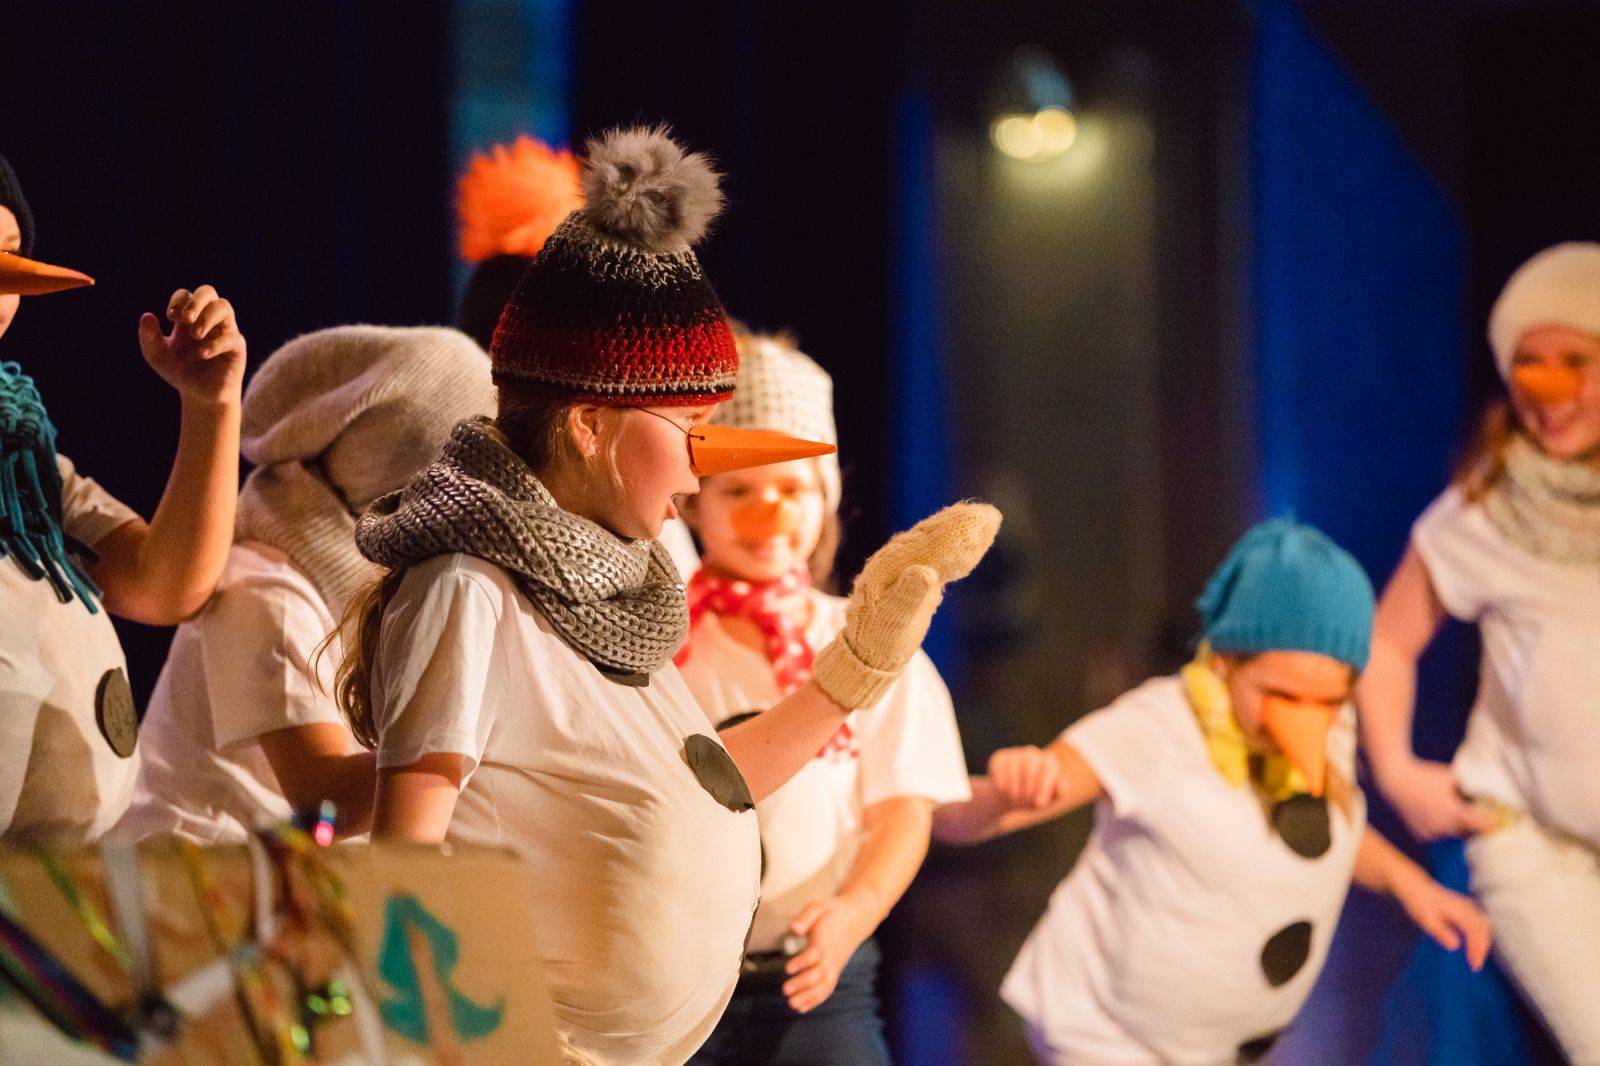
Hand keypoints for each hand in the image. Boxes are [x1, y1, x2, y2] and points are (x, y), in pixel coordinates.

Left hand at [137, 285, 245, 406]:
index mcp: (189, 317)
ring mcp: (224, 331)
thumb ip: (149, 337)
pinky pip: (231, 337)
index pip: (186, 295)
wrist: (199, 395)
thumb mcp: (157, 356)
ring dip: (207, 317)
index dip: (179, 302)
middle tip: (185, 319)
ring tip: (195, 335)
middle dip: (196, 301)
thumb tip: (147, 316)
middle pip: (208, 291)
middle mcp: (208, 319)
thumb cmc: (180, 372)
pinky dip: (215, 344)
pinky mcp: (236, 347)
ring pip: (223, 307)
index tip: (171, 317)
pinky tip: (202, 355)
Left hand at [782, 891, 878, 1012]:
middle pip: (819, 974)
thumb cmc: (831, 911)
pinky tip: (801, 1007)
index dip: (801, 963)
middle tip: (785, 990)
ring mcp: (834, 966)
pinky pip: (827, 988)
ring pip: (824, 986)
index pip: (814, 955)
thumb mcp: (817, 906)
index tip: (787, 968)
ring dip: (808, 997)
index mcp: (825, 941)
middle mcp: (831, 957)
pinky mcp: (834, 971)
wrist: (856, 917)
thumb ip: (805, 917)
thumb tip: (794, 929)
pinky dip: (816, 1000)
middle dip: (802, 984)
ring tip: (792, 1004)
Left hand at [812, 502, 1000, 708]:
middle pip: (933, 536)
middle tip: (990, 514)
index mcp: (889, 566)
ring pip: (935, 543)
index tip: (979, 520)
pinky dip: (955, 551)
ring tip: (985, 521)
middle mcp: (894, 560)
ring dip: (959, 532)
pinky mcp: (911, 578)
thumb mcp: (893, 620)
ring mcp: (902, 568)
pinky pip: (936, 558)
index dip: (955, 531)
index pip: (929, 543)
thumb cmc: (879, 640)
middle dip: (961, 525)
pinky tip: (970, 548)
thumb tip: (926, 571)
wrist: (866, 653)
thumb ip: (908, 595)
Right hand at [988, 746, 1060, 808]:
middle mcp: (1032, 753)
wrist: (1011, 798)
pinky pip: (999, 767)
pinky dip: (1001, 780)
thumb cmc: (1034, 799)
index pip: (1049, 768)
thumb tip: (1062, 788)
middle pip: (1031, 767)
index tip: (1040, 803)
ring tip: (1015, 799)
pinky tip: (1002, 789)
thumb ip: (1059, 793)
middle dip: (1028, 788)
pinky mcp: (1000, 757)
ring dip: (1014, 787)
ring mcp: (1015, 753)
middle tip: (1026, 802)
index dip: (1044, 787)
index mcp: (1048, 762)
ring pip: (1014, 767)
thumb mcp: (1049, 799)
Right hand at [1378, 756, 1496, 841]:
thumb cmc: (1425, 775)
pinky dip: (1439, 829)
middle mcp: (1444, 826)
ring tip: (1451, 813)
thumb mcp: (1451, 777)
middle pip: (1468, 832)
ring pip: (1452, 835)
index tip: (1500, 821)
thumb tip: (1487, 793)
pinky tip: (1436, 816)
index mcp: (1454, 812)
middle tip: (1478, 817)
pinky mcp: (1420, 835)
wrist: (1394, 781)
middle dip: (1473, 825)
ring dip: (1456, 828)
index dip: (1492, 823)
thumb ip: (1469, 787)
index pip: (1482, 825)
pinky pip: (1437, 836)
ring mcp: (1431, 833)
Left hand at [1393, 867, 1491, 970]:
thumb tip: (1455, 946)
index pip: (1475, 933)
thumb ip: (1442, 932)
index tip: (1473, 965)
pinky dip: (1480, 935)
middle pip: (1483, 930)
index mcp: (1460, 911)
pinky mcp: (1466, 907)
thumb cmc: (1420, 904)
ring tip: (1475, 958)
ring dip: (1483, 943)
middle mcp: (1467, 907)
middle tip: (1475, 966)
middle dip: (1482, 949)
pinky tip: (1473, 945)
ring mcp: (1468, 906)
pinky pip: (1480, 922)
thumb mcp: (1427, 920)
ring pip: (1484, 926)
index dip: (1477, 950)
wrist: (1415, 888)